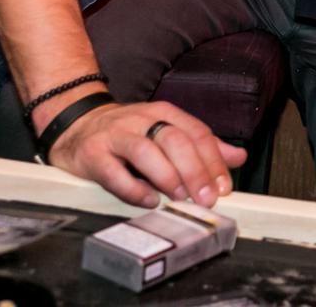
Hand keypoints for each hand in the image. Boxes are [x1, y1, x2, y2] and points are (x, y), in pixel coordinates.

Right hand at [47, 98, 246, 208]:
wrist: (77, 124)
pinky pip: (113, 173)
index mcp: (164, 114)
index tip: (224, 187)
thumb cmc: (130, 133)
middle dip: (195, 171)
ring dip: (167, 176)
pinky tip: (148, 201)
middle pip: (175, 140)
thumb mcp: (167, 132)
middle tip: (207, 198)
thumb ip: (202, 146)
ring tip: (180, 197)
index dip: (214, 161)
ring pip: (145, 151)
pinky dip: (133, 189)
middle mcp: (141, 120)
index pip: (196, 133)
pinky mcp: (93, 154)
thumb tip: (238, 157)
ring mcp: (116, 136)